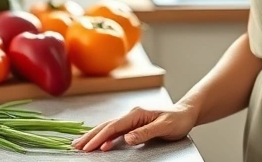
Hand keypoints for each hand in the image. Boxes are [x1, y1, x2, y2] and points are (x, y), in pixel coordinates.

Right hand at [73, 103, 198, 151]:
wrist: (186, 114)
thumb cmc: (177, 120)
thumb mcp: (164, 127)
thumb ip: (145, 132)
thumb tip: (126, 138)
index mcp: (136, 114)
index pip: (113, 127)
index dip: (99, 137)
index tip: (88, 147)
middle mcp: (131, 115)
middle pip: (106, 126)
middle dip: (90, 136)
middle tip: (75, 146)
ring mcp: (132, 119)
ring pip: (109, 128)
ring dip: (95, 136)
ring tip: (81, 144)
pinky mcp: (134, 125)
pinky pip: (116, 132)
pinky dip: (105, 138)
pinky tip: (100, 145)